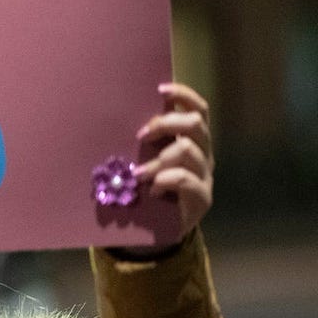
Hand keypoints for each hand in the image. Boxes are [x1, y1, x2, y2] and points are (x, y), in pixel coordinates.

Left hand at [127, 83, 212, 253]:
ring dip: (159, 159)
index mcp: (190, 139)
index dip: (183, 95)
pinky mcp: (203, 197)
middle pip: (196, 124)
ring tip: (139, 174)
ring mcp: (205, 175)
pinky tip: (154, 189)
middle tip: (141, 135)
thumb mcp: (142, 158)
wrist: (157, 228)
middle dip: (166, 123)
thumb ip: (142, 140)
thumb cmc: (146, 186)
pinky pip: (187, 179)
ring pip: (189, 150)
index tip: (160, 89)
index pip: (198, 109)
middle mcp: (203, 153)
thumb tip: (113, 112)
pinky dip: (166, 180)